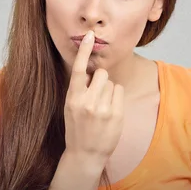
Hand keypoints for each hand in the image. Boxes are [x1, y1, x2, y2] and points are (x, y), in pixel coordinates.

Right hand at [63, 30, 124, 169]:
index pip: (78, 69)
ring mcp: (102, 108)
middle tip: (96, 95)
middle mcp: (87, 101)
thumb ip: (80, 89)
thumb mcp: (71, 107)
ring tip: (102, 107)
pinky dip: (116, 97)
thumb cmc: (78, 128)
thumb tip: (92, 70)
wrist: (85, 154)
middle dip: (101, 80)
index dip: (83, 51)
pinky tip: (110, 111)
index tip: (89, 35)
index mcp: (72, 98)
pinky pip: (119, 91)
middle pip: (101, 73)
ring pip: (111, 82)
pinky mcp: (116, 114)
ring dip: (109, 90)